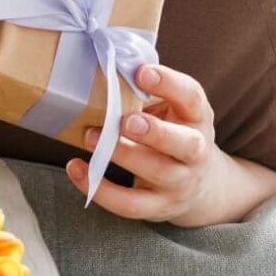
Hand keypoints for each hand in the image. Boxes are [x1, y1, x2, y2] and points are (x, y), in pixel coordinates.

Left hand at [67, 63, 275, 228]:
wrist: (199, 185)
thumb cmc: (173, 133)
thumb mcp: (171, 109)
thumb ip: (147, 92)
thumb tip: (107, 69)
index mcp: (197, 118)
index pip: (192, 98)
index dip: (170, 84)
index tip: (141, 72)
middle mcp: (196, 152)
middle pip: (185, 144)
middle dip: (155, 132)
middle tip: (125, 121)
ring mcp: (179, 183)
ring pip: (156, 172)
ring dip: (121, 154)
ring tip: (89, 136)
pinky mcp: (158, 207)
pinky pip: (130, 204)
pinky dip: (100, 189)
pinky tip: (76, 168)